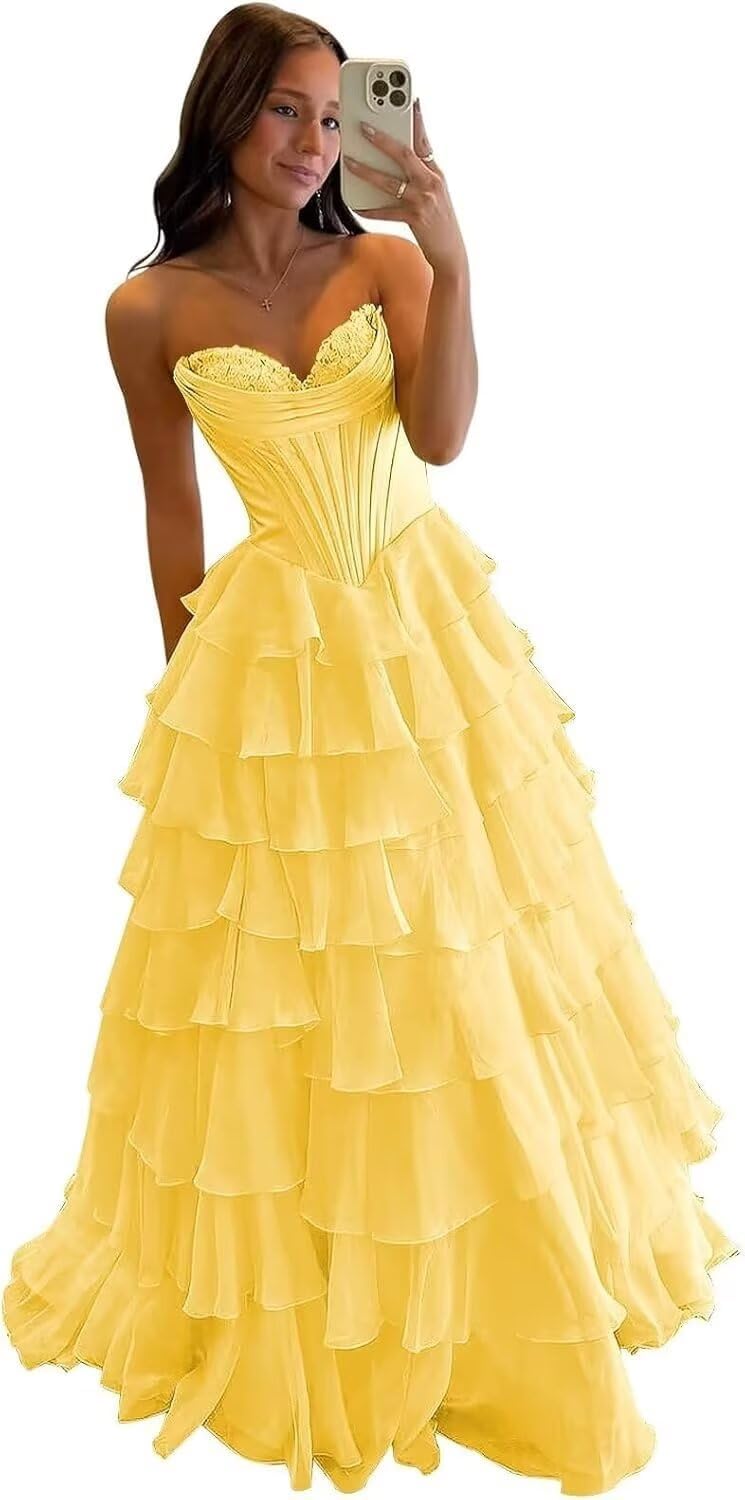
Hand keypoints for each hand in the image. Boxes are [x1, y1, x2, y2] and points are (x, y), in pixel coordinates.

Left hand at [344, 97, 467, 277]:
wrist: (451, 252)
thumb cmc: (439, 221)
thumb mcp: (435, 192)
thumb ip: (420, 173)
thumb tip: (399, 156)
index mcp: (436, 172)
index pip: (424, 140)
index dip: (416, 118)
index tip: (407, 99)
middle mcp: (432, 182)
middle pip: (405, 154)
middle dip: (382, 139)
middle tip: (363, 127)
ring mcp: (424, 200)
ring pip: (391, 181)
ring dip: (367, 171)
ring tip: (350, 162)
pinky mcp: (416, 219)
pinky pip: (387, 212)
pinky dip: (371, 209)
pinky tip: (357, 205)